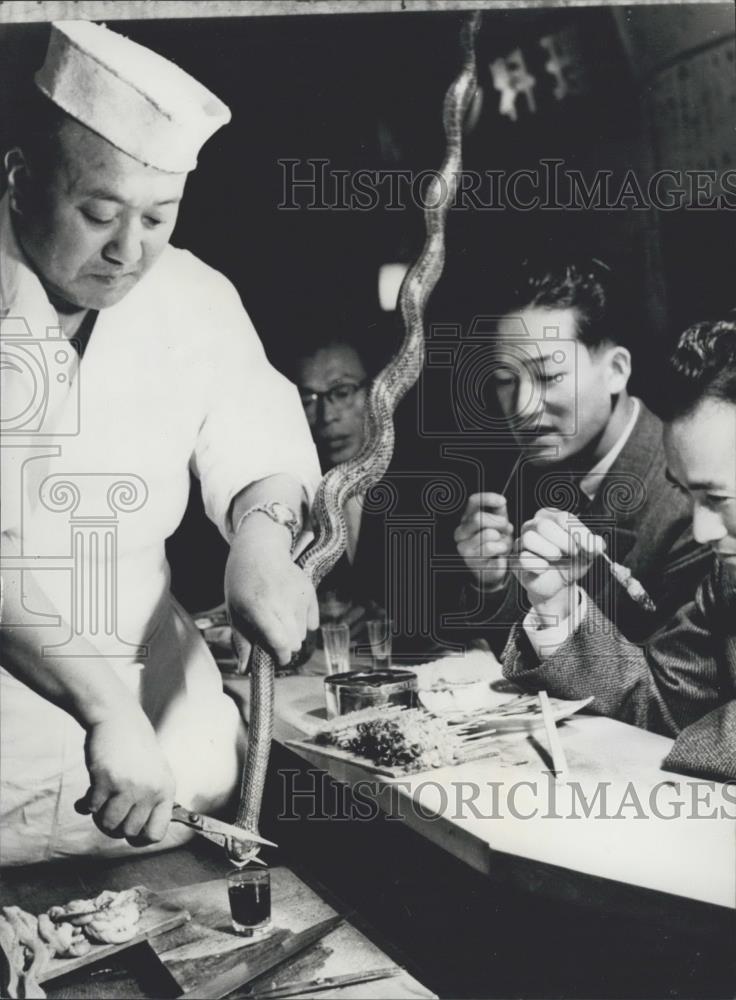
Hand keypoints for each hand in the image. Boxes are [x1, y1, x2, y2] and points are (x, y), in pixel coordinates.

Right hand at [76, 708, 174, 843]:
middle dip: (115, 827)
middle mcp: (149, 790)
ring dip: (99, 817)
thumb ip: (152, 800)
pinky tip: (85, 798)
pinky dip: (85, 806)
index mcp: (166, 790)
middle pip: (128, 832)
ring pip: (108, 824)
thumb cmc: (136, 748)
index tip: (129, 833)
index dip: (140, 838)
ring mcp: (127, 785)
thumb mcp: (156, 773)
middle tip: (109, 813)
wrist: (118, 719)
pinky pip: (91, 809)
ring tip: (99, 804)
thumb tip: (141, 836)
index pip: (156, 833)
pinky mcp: (105, 779)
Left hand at [225, 516, 318, 665]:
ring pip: (304, 633)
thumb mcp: (234, 611)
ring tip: (278, 618)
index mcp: (259, 608)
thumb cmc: (242, 581)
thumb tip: (244, 669)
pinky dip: (303, 621)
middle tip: (273, 637)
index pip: (280, 642)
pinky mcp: (309, 591)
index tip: (277, 659)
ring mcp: (298, 595)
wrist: (259, 549)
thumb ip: (241, 641)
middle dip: (285, 646)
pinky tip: (290, 609)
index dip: (281, 656)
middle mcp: (282, 602)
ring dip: (293, 633)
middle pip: (295, 642)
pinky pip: (313, 621)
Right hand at [454, 493, 513, 587]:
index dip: (488, 498)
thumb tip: (501, 501)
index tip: (503, 501)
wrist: (494, 569)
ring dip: (501, 538)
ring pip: (487, 534)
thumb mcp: (499, 524)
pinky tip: (500, 553)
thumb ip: (499, 511)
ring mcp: (464, 548)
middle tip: (507, 528)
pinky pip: (491, 549)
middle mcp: (461, 532)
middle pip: (478, 518)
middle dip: (498, 521)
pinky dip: (501, 549)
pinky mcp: (473, 562)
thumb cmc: (496, 543)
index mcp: (466, 520)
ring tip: (503, 543)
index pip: (473, 502)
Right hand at [515, 508, 604, 619]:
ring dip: (549, 551)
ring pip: (529, 538)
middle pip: (543, 525)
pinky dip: (540, 566)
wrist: (559, 584)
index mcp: (551, 516)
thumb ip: (594, 545)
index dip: (578, 533)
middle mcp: (533, 525)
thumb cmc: (571, 562)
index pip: (563, 517)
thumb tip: (598, 544)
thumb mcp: (588, 552)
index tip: (590, 548)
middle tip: (574, 554)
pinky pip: (524, 559)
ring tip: (558, 558)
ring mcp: (521, 542)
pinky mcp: (516, 560)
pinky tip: (547, 569)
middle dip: (564, 542)